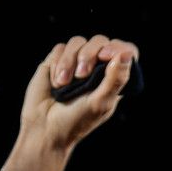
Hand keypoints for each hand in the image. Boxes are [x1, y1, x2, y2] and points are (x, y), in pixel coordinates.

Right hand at [22, 35, 138, 155]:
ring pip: (77, 42)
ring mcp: (74, 63)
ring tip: (63, 84)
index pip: (124, 51)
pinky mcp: (55, 63)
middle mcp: (95, 67)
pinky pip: (59, 49)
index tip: (106, 56)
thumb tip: (126, 54)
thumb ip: (116, 79)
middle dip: (90, 54)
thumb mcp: (101, 103)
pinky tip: (55, 82)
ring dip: (69, 61)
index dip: (118, 48)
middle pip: (99, 41)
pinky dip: (57, 64)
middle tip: (82, 75)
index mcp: (112, 77)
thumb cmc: (76, 121)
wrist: (45, 129)